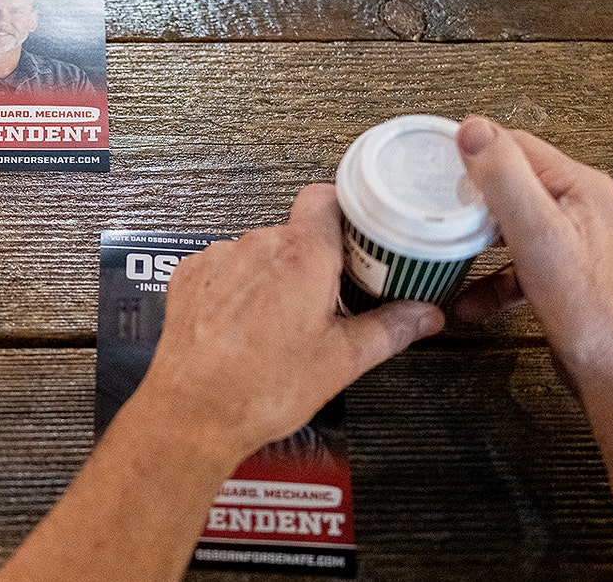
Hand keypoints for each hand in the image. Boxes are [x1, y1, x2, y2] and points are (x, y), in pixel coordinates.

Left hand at [136, 183, 444, 458]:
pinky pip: (224, 268)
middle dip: (313, 261)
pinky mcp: (189, 276)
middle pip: (295, 233)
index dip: (344, 213)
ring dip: (273, 276)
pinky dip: (237, 288)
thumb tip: (424, 316)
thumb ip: (390, 329)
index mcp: (302, 256)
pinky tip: (243, 326)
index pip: (327, 198)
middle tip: (326, 301)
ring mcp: (218, 258)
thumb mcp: (341, 361)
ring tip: (279, 324)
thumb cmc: (263, 389)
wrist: (193, 414)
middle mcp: (257, 245)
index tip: (359, 240)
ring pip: (258, 252)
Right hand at [451, 116, 612, 388]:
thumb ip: (506, 180)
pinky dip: (492, 281)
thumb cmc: (595, 314)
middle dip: (468, 199)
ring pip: (513, 229)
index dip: (472, 150)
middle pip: (513, 186)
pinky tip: (471, 302)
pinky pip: (521, 268)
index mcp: (580, 188)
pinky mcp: (568, 279)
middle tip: (431, 210)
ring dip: (476, 243)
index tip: (431, 162)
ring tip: (444, 253)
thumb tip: (474, 129)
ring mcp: (576, 246)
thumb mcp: (539, 237)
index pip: (516, 146)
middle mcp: (582, 210)